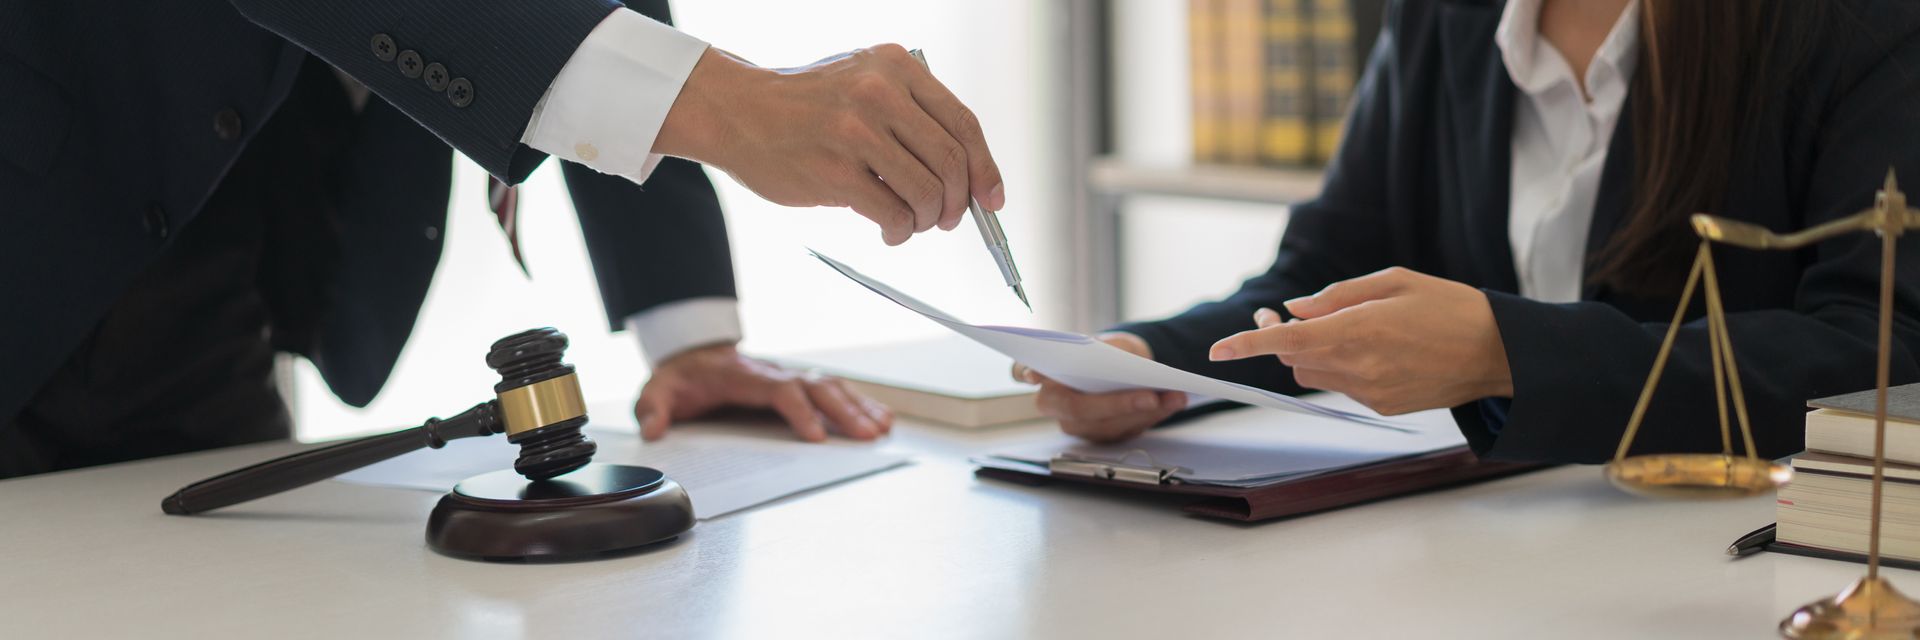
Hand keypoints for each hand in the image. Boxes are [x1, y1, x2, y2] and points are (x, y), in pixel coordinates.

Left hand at [634, 344, 893, 441]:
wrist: (691, 356)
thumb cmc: (681, 378)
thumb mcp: (657, 391)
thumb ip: (653, 408)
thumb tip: (655, 429)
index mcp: (744, 377)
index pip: (780, 391)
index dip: (800, 411)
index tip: (817, 435)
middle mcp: (773, 373)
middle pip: (816, 386)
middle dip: (844, 411)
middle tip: (867, 436)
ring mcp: (788, 377)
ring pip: (831, 386)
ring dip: (858, 406)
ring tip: (882, 429)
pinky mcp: (797, 385)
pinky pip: (833, 390)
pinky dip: (859, 402)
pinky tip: (880, 417)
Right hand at [656, 45, 1005, 245]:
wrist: (738, 112)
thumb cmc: (807, 107)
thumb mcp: (864, 83)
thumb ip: (911, 116)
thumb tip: (966, 176)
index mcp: (896, 67)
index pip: (962, 123)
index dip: (985, 167)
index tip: (991, 198)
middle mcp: (880, 92)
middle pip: (951, 161)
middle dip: (957, 201)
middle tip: (946, 217)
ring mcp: (857, 132)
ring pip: (927, 193)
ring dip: (927, 219)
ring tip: (911, 222)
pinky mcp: (836, 171)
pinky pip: (894, 214)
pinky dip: (901, 231)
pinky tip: (890, 229)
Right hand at [1010, 332, 1186, 442]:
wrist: (1123, 365)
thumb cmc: (1108, 351)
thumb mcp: (1107, 342)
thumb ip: (1104, 350)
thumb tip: (1117, 362)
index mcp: (1043, 372)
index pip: (1023, 371)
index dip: (1028, 373)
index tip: (1035, 373)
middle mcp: (1052, 403)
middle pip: (1077, 409)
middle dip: (1116, 404)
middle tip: (1149, 396)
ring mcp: (1075, 423)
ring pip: (1105, 425)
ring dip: (1143, 412)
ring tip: (1173, 396)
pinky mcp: (1099, 435)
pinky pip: (1125, 430)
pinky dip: (1153, 415)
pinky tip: (1173, 401)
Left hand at [1207, 267, 1512, 414]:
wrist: (1497, 353)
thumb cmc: (1449, 306)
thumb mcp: (1394, 281)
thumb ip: (1337, 296)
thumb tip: (1294, 309)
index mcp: (1359, 330)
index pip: (1287, 341)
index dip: (1248, 345)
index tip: (1218, 350)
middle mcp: (1359, 367)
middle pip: (1293, 358)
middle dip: (1279, 338)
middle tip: (1278, 313)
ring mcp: (1369, 392)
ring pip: (1313, 374)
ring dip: (1310, 352)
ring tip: (1339, 328)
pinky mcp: (1381, 406)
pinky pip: (1341, 385)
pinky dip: (1340, 366)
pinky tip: (1373, 349)